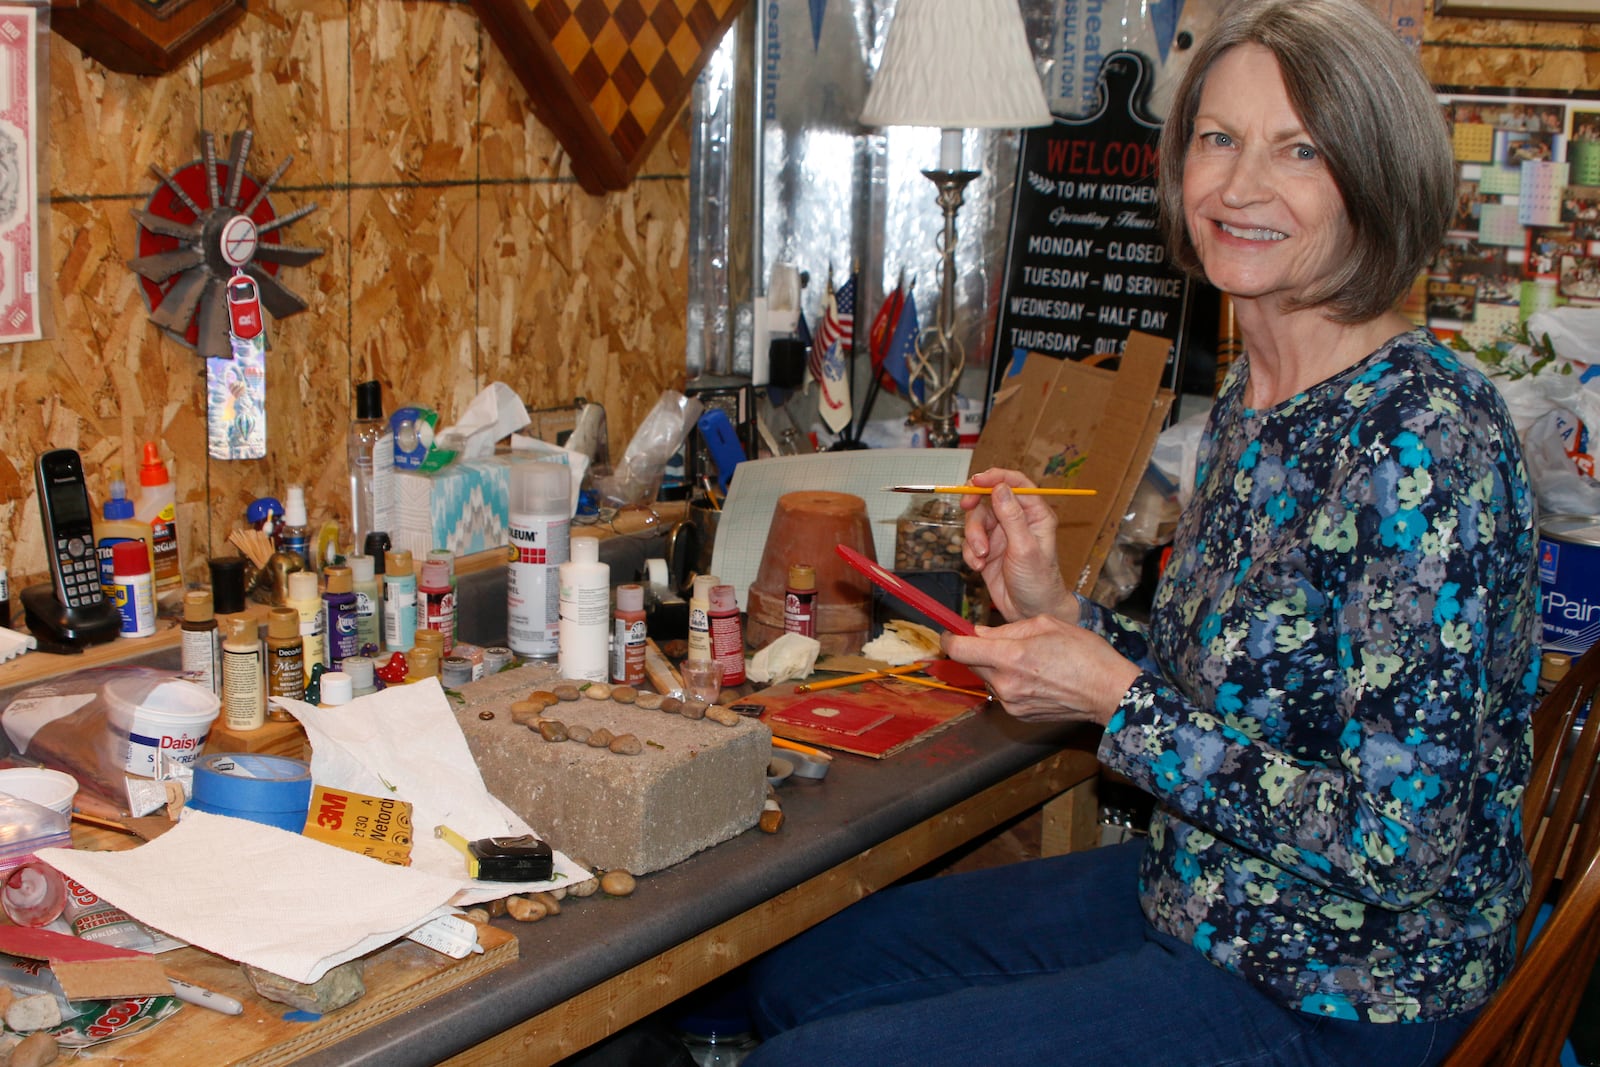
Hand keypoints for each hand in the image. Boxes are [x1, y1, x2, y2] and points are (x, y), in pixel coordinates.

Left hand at [944, 615, 1140, 726]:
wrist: (1109, 692)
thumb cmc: (1084, 653)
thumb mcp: (1046, 624)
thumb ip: (1007, 628)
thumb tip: (980, 632)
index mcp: (1011, 656)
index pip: (960, 650)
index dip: (950, 638)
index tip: (951, 632)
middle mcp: (1006, 683)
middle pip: (971, 664)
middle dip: (978, 650)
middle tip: (1001, 640)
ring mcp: (1011, 703)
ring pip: (987, 678)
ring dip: (995, 666)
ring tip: (1026, 658)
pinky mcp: (1019, 714)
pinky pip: (1002, 692)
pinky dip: (1008, 681)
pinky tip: (1033, 676)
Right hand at [959, 468, 1073, 622]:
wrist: (1029, 611)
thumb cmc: (1038, 581)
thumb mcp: (1025, 548)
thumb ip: (1012, 517)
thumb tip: (1000, 488)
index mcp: (1035, 514)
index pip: (1015, 483)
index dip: (995, 477)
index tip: (976, 480)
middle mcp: (1017, 520)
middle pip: (988, 498)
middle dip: (976, 508)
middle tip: (965, 508)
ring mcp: (1001, 534)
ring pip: (976, 520)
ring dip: (973, 537)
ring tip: (980, 556)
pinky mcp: (988, 549)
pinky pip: (970, 541)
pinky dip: (970, 552)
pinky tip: (978, 566)